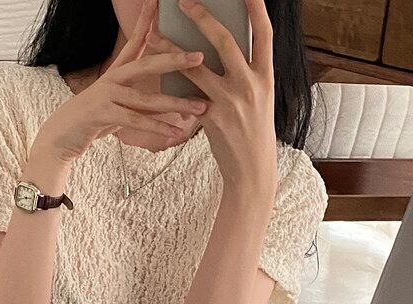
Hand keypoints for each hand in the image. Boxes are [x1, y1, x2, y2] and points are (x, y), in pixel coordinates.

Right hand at [36, 0, 207, 164]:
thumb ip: (136, 97)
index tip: (158, 2)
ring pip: (148, 99)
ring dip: (176, 104)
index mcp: (116, 72)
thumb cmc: (92, 120)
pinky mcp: (104, 114)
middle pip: (146, 64)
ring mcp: (107, 95)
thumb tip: (162, 99)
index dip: (147, 22)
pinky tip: (177, 131)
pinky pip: (137, 120)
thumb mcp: (114, 103)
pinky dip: (159, 127)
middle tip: (199, 56)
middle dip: (174, 60)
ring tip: (200, 107)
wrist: (62, 136)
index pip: (134, 42)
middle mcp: (112, 79)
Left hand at [147, 0, 277, 204]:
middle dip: (202, 17)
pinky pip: (187, 95)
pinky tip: (157, 75)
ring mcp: (231, 101)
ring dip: (172, 49)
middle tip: (183, 1)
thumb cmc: (253, 132)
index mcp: (266, 76)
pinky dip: (172, 84)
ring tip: (155, 35)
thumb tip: (219, 53)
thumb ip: (245, 75)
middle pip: (225, 41)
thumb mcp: (259, 100)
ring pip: (196, 67)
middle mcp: (251, 84)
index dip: (256, 7)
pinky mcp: (212, 118)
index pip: (264, 33)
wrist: (251, 168)